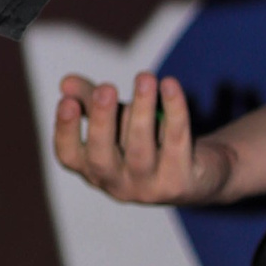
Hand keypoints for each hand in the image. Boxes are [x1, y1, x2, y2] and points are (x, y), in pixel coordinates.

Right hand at [54, 71, 233, 206]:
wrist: (199, 174)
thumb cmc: (148, 142)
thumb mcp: (117, 120)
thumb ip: (90, 100)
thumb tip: (66, 83)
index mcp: (94, 170)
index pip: (69, 156)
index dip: (65, 130)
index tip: (66, 102)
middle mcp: (117, 185)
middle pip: (102, 157)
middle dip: (103, 121)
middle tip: (106, 88)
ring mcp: (149, 188)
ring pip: (141, 149)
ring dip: (142, 110)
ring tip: (145, 77)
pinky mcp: (180, 182)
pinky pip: (176, 142)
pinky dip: (174, 111)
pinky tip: (170, 85)